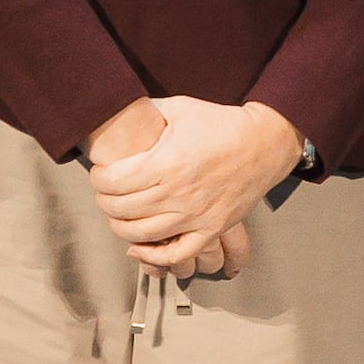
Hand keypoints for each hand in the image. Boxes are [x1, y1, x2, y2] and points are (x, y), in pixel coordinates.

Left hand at [90, 96, 304, 265]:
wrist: (264, 142)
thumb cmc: (222, 124)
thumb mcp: (180, 108)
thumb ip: (148, 112)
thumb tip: (121, 112)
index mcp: (166, 162)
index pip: (113, 182)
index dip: (98, 179)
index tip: (99, 174)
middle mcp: (178, 193)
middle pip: (122, 209)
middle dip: (104, 201)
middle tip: (104, 193)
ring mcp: (196, 214)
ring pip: (142, 234)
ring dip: (120, 227)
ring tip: (118, 216)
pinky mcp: (212, 228)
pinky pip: (177, 254)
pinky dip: (153, 256)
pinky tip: (139, 248)